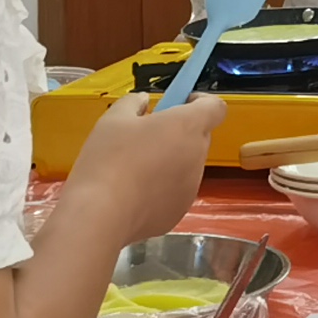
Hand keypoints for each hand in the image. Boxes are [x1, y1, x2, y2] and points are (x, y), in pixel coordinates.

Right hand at [70, 87, 225, 239]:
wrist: (101, 215)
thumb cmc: (109, 161)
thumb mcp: (114, 119)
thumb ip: (134, 103)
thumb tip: (143, 102)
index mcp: (188, 127)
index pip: (215, 107)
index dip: (200, 102)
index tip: (180, 102)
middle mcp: (197, 156)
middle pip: (199, 136)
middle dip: (178, 132)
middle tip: (147, 134)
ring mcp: (191, 187)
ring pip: (187, 165)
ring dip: (170, 161)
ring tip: (135, 166)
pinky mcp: (179, 212)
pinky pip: (176, 191)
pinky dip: (162, 188)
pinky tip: (134, 191)